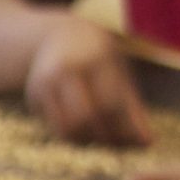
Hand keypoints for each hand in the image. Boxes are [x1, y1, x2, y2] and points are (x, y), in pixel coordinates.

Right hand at [25, 15, 151, 147]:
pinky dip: (70, 135)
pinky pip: (53, 127)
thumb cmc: (100, 59)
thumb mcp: (120, 72)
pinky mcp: (33, 93)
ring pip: (66, 128)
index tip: (137, 142)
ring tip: (100, 139)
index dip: (124, 129)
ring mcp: (46, 80)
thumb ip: (132, 106)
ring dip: (85, 142)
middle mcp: (67, 68)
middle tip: (116, 144)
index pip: (111, 104)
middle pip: (85, 118)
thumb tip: (146, 144)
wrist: (60, 35)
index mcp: (96, 59)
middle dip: (104, 138)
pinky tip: (81, 128)